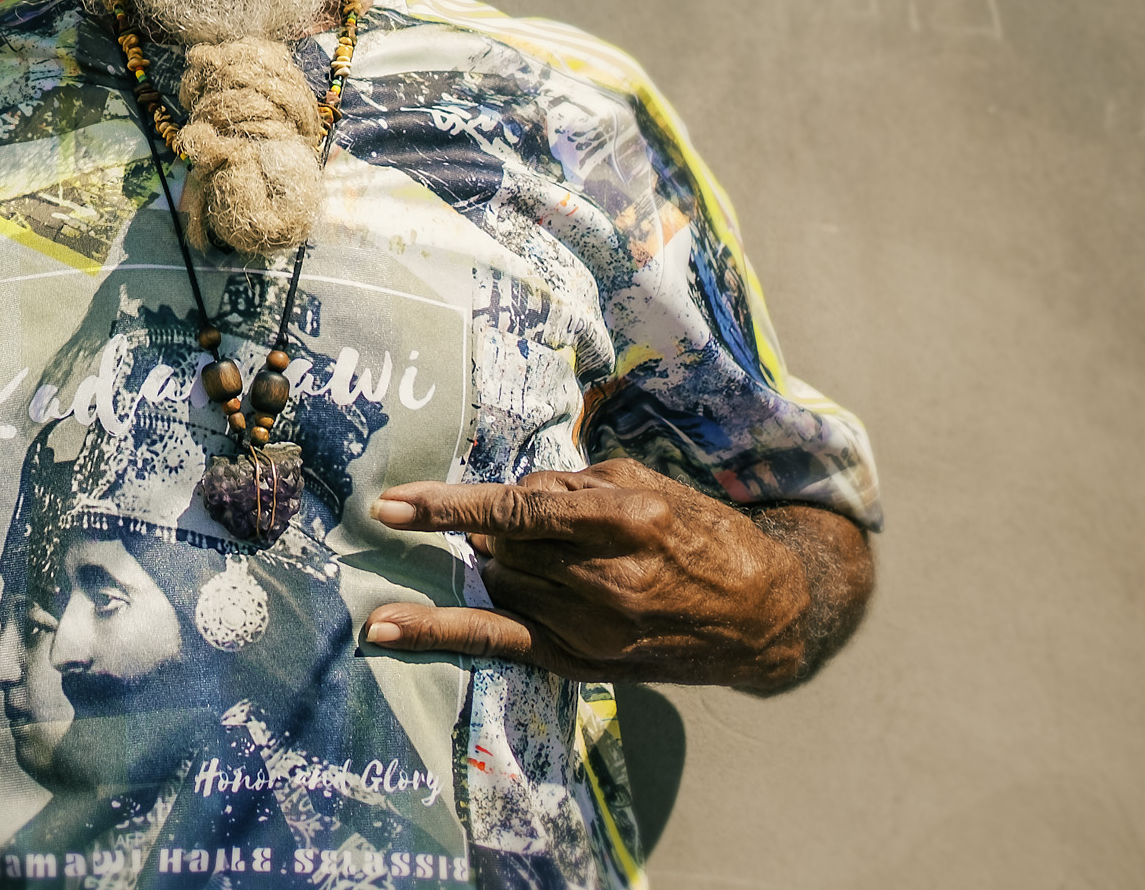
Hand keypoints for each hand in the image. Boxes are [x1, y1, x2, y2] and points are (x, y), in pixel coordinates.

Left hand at [362, 458, 817, 693]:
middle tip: (542, 525)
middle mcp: (606, 582)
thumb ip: (566, 487)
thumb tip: (500, 507)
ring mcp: (592, 630)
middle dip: (504, 527)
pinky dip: (436, 634)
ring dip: (504, 561)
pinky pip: (496, 645)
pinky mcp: (582, 662)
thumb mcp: (640, 482)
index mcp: (624, 522)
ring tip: (556, 558)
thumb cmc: (696, 531)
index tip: (391, 503)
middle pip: (505, 545)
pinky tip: (384, 630)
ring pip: (501, 580)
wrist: (759, 614)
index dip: (448, 508)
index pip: (516, 511)